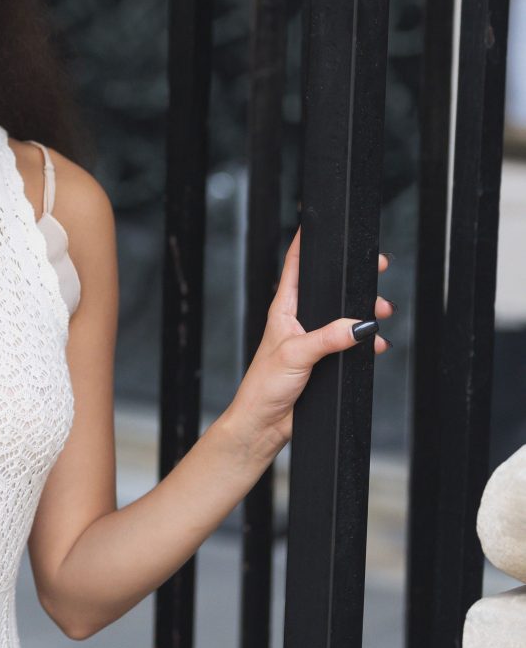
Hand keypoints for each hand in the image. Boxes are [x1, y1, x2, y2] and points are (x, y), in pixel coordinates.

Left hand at [219, 225, 392, 470]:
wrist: (264, 424)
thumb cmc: (264, 387)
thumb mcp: (296, 355)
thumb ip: (328, 338)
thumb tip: (359, 324)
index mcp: (284, 309)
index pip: (294, 266)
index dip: (304, 243)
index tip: (317, 223)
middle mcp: (298, 320)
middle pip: (329, 289)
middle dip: (353, 280)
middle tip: (377, 268)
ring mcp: (312, 340)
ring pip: (345, 317)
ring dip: (366, 313)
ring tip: (383, 312)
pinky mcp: (323, 361)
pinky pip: (350, 344)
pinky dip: (366, 343)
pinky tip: (376, 346)